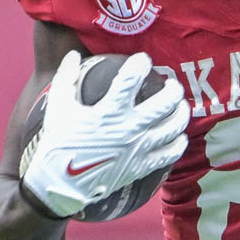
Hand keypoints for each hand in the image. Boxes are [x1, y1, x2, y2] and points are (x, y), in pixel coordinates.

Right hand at [20, 51, 189, 217]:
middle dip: (173, 89)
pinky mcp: (142, 166)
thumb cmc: (58, 143)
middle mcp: (129, 129)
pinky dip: (178, 143)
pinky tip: (178, 137)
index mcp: (108, 112)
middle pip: (165, 103)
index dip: (140, 64)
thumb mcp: (58, 107)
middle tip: (172, 83)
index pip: (131, 79)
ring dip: (181, 113)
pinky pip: (170, 154)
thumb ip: (66, 78)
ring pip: (173, 127)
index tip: (143, 59)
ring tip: (180, 106)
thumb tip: (74, 54)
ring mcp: (138, 148)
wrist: (60, 185)